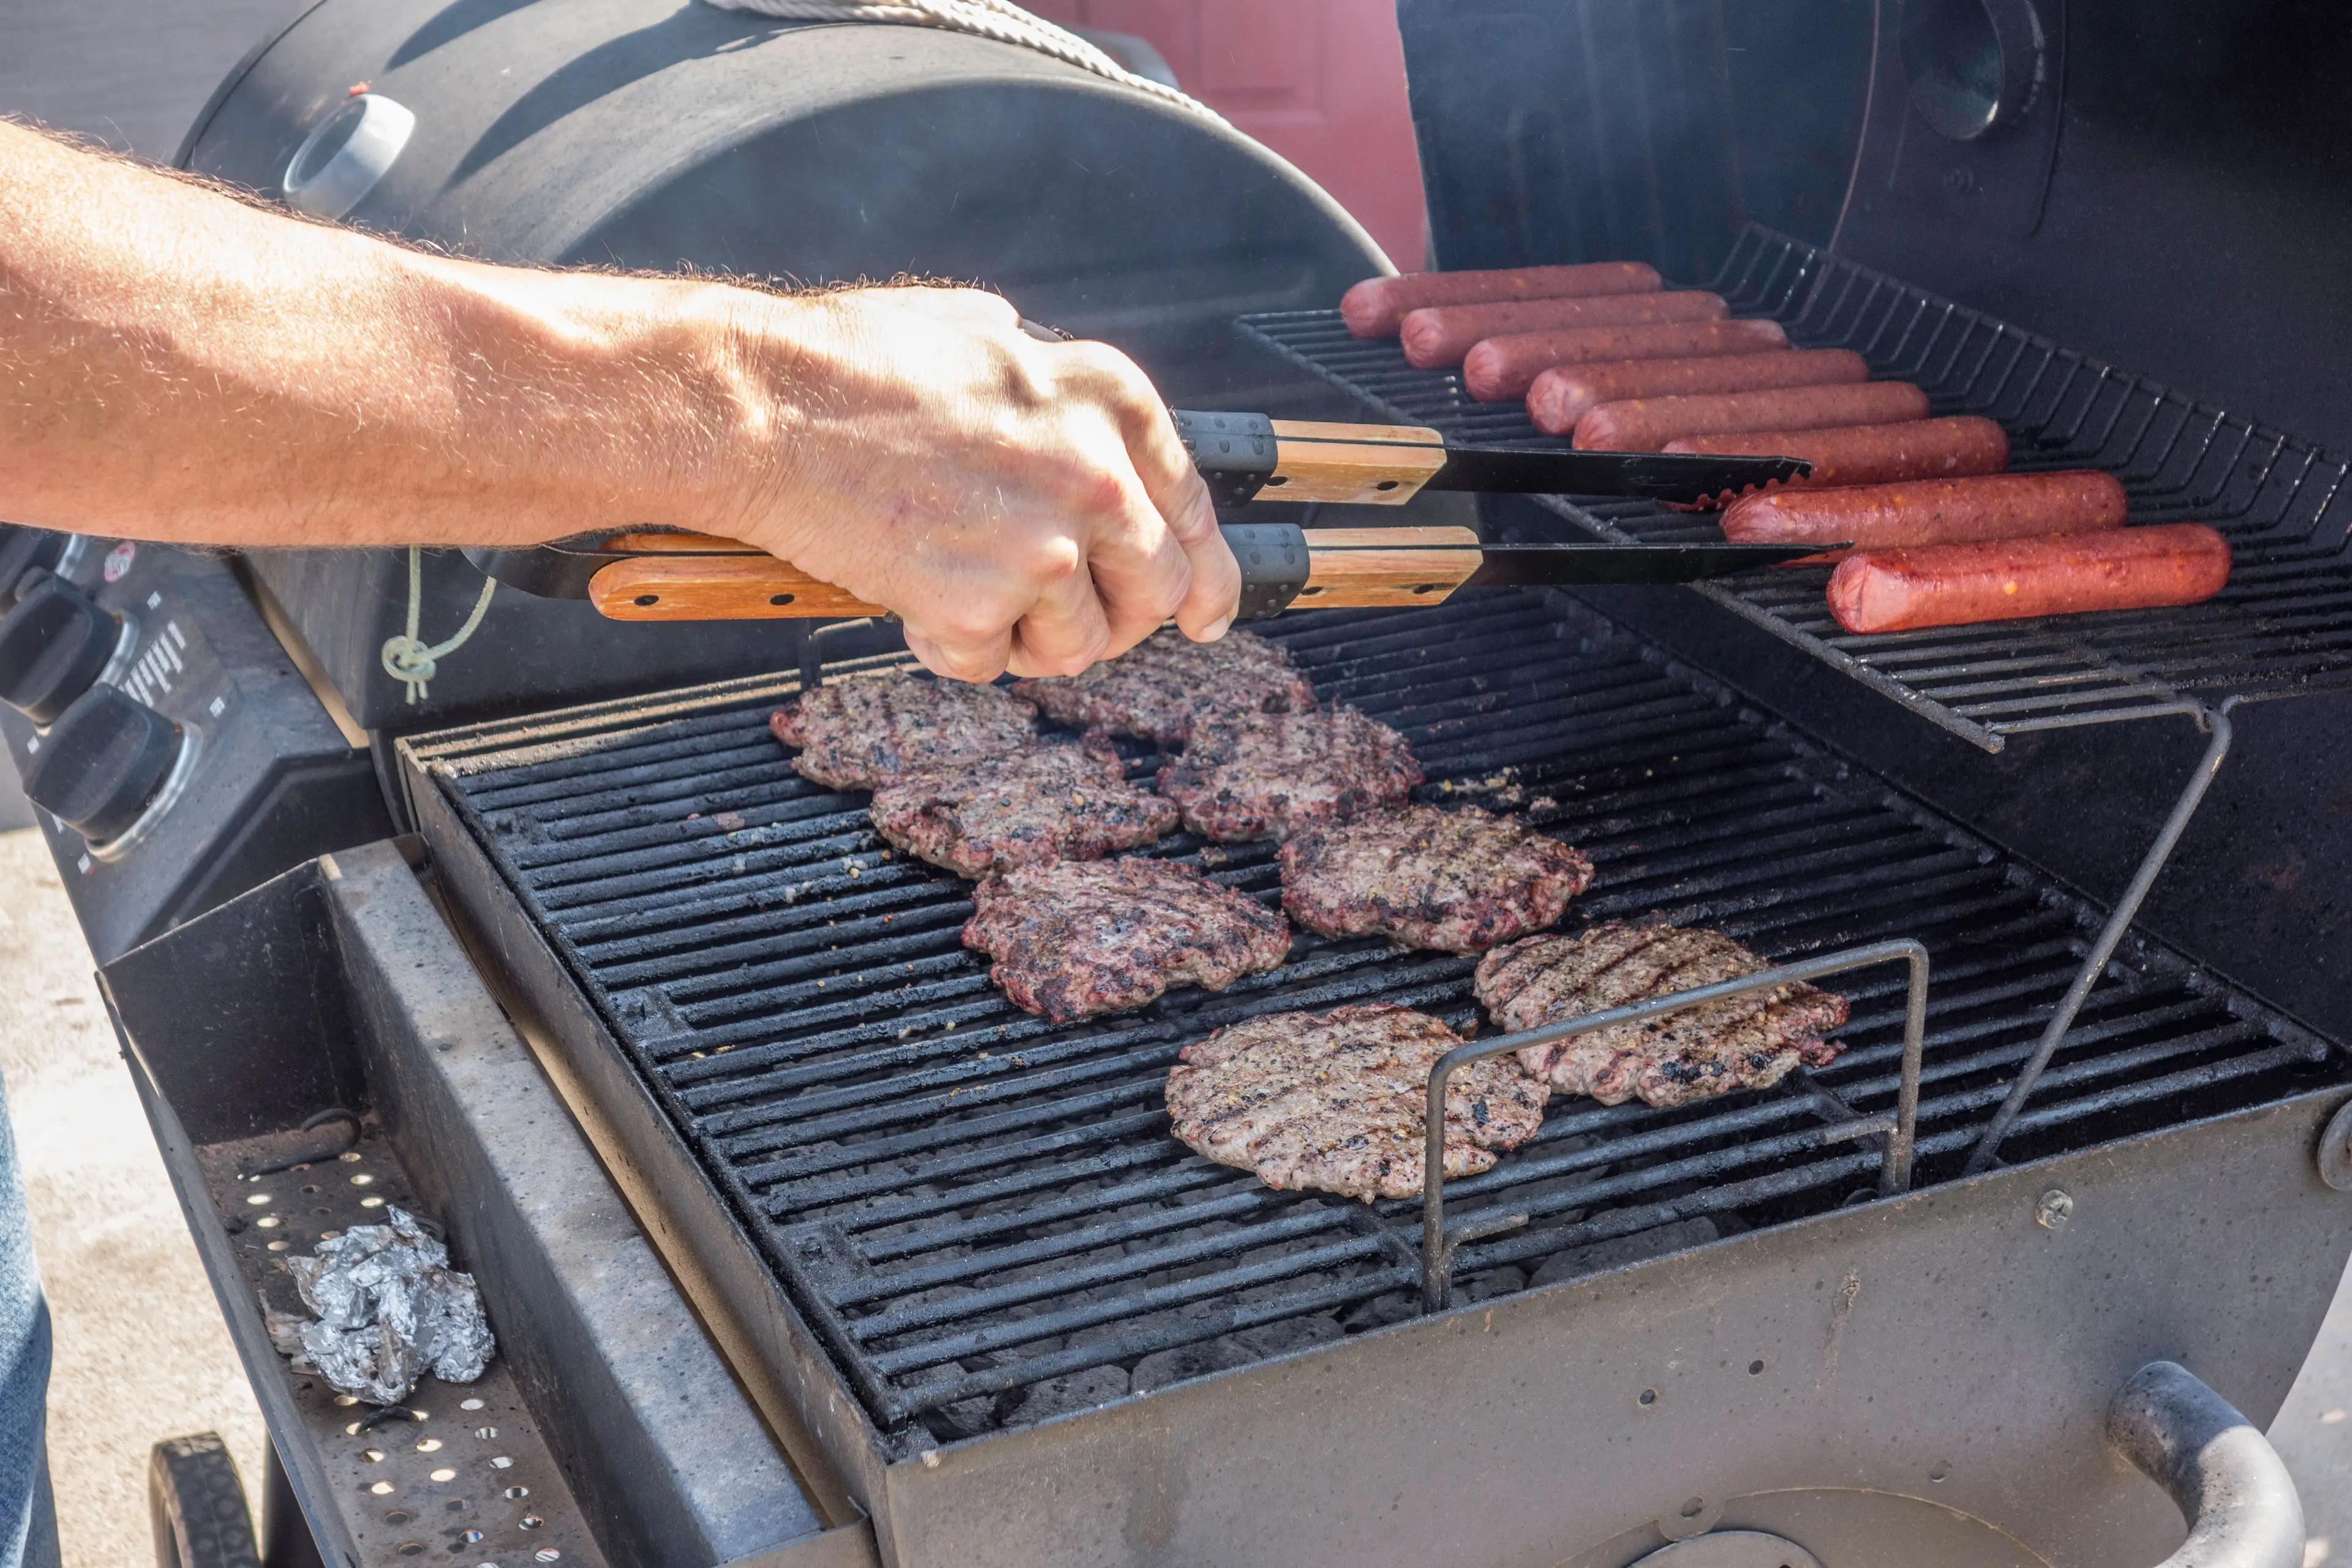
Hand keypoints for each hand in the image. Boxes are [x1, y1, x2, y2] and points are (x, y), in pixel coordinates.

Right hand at [724, 285, 1238, 681]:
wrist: (760, 407)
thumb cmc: (849, 363)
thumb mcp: (980, 333)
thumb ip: (1045, 383)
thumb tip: (1062, 411)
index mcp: (1106, 400)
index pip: (1191, 505)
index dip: (1204, 569)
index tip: (1204, 609)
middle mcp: (1094, 474)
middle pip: (1158, 589)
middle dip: (1121, 619)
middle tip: (1076, 627)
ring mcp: (1042, 547)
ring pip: (1082, 645)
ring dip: (1031, 641)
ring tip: (972, 601)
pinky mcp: (977, 606)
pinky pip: (990, 665)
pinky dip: (951, 649)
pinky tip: (914, 601)